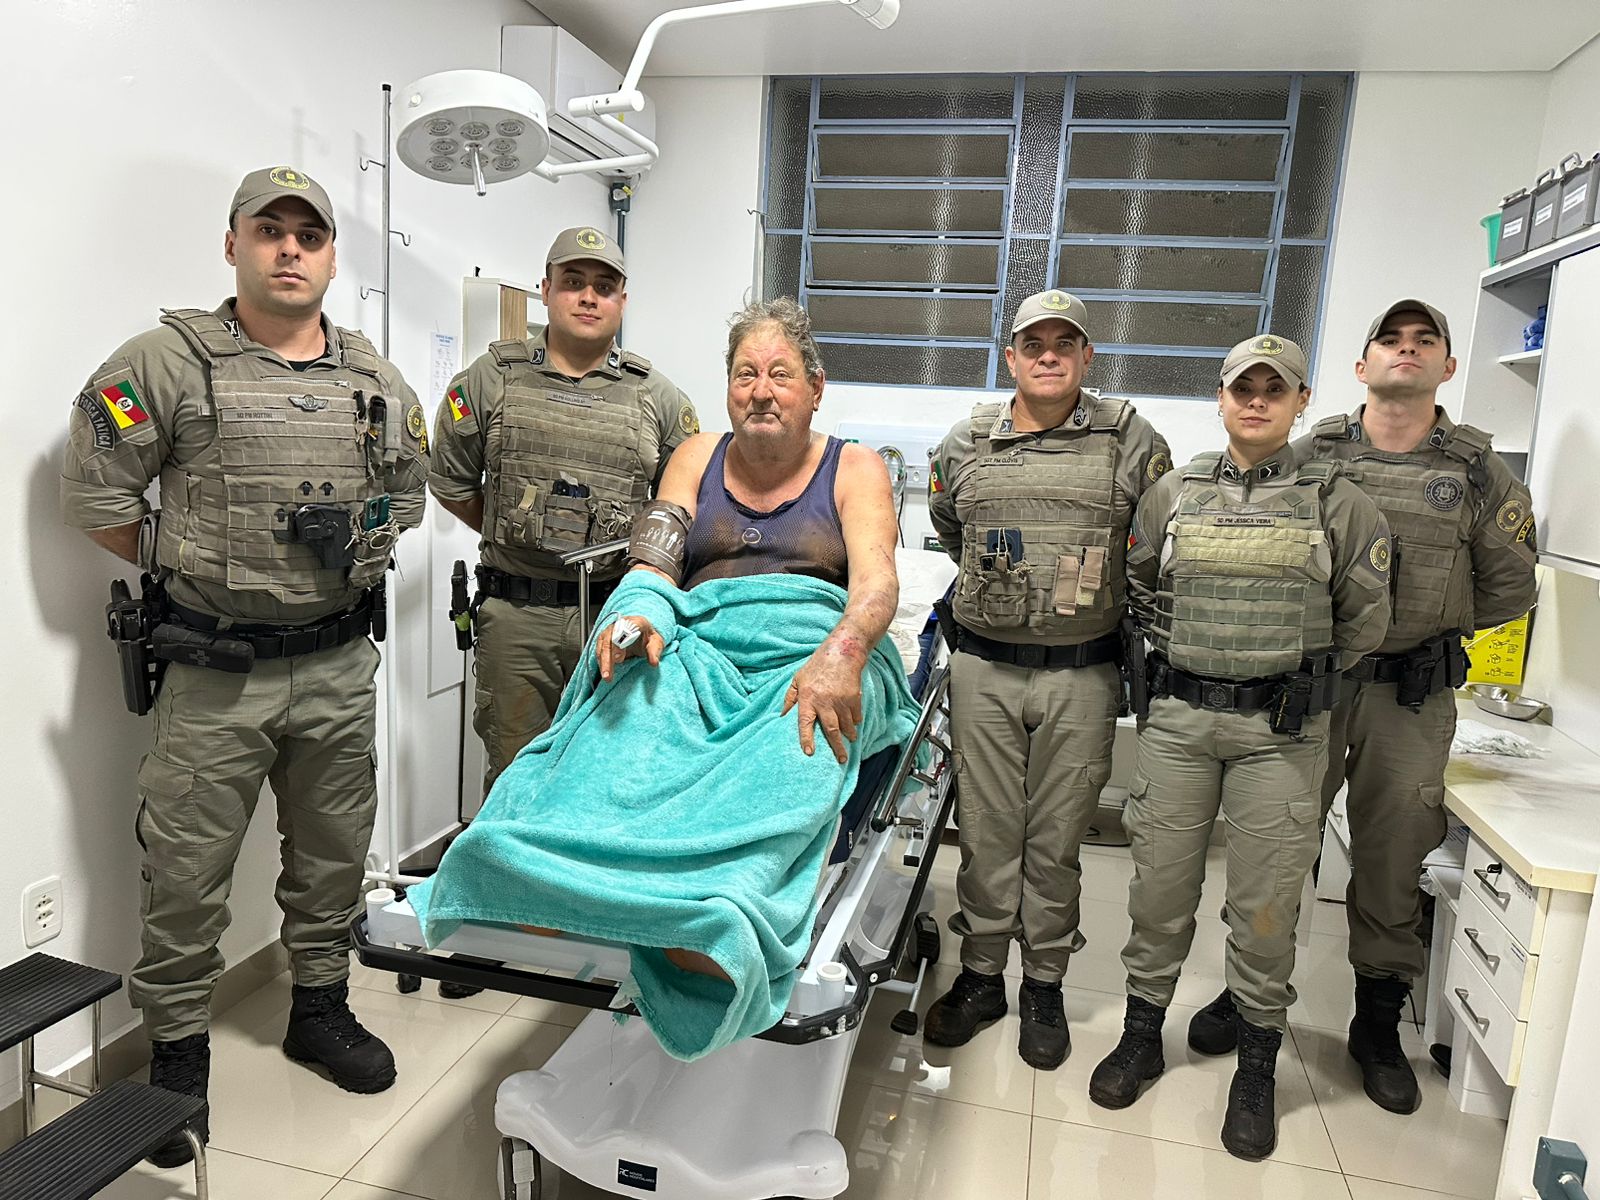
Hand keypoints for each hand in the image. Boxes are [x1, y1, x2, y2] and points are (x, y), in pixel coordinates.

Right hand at [596, 616, 664, 681]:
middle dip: (608, 658)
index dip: (619, 645)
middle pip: (610, 641)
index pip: (624, 631)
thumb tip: (654, 662)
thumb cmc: (648, 636)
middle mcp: (619, 625)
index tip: (618, 659)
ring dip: (603, 663)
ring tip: (606, 677)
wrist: (642, 632)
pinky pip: (599, 650)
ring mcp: (610, 631)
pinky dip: (601, 662)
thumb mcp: (657, 642)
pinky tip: (604, 672)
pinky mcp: (604, 639)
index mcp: (634, 623)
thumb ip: (655, 651)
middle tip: (608, 674)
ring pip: (602, 646)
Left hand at [782, 642, 865, 763]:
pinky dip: (855, 722)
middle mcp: (824, 701)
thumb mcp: (798, 679)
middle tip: (841, 759)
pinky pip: (856, 716)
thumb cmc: (817, 666)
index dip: (806, 738)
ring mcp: (841, 700)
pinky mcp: (854, 697)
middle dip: (837, 747)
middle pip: (831, 730)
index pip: (805, 722)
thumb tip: (781, 715)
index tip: (809, 752)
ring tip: (849, 741)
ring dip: (848, 735)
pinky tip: (854, 724)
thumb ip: (789, 698)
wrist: (842, 652)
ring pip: (846, 725)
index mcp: (808, 697)